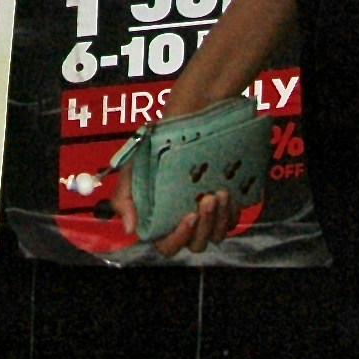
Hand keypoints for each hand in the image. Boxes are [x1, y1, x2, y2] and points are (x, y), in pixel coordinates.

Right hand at [109, 74, 248, 255]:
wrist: (190, 114)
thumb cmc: (158, 141)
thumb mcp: (133, 165)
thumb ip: (125, 197)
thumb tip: (129, 228)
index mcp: (159, 217)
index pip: (167, 245)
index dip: (178, 238)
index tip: (188, 215)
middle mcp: (182, 219)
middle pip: (196, 244)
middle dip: (203, 227)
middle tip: (207, 199)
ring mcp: (205, 213)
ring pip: (216, 235)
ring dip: (219, 220)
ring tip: (219, 193)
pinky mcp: (224, 203)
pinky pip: (232, 220)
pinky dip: (232, 212)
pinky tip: (229, 193)